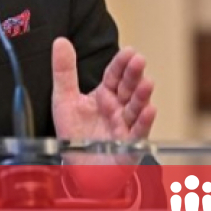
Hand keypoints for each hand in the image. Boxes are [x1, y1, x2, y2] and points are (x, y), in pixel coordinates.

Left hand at [51, 38, 155, 196]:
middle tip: (139, 60)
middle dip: (134, 74)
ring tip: (147, 82)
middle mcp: (118, 109)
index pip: (114, 75)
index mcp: (105, 95)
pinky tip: (149, 110)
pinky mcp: (128, 147)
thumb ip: (64, 71)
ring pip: (136, 109)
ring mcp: (125, 127)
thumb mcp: (63, 99)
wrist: (78, 169)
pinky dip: (144, 123)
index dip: (121, 64)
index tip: (129, 51)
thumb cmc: (75, 135)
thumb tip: (60, 41)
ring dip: (142, 96)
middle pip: (128, 88)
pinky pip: (137, 134)